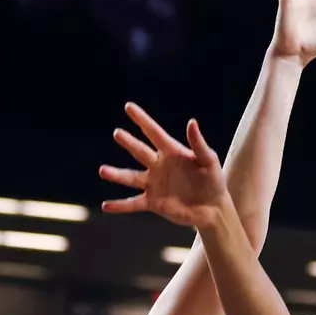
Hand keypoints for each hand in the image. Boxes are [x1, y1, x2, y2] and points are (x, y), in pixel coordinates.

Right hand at [99, 102, 227, 228]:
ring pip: (131, 177)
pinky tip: (106, 206)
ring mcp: (154, 184)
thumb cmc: (213, 180)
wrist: (213, 207)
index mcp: (172, 152)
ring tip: (103, 170)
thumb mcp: (209, 160)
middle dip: (129, 142)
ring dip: (117, 175)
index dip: (142, 119)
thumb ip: (199, 144)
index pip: (154, 133)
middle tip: (118, 133)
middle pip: (140, 152)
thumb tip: (192, 122)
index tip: (129, 107)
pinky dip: (120, 206)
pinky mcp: (153, 202)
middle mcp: (159, 166)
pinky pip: (133, 204)